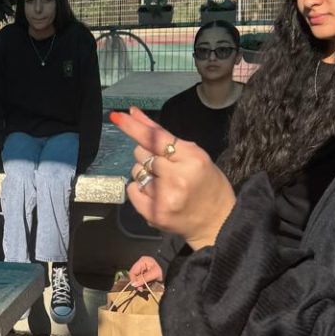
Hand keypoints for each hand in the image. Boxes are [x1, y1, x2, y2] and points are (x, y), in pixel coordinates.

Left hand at [110, 108, 235, 249]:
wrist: (218, 222)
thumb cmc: (208, 184)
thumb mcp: (195, 156)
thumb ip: (166, 137)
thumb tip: (134, 113)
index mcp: (192, 158)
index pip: (155, 138)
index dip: (134, 127)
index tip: (117, 117)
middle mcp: (176, 177)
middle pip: (142, 153)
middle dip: (149, 156)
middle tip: (167, 168)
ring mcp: (163, 197)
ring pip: (136, 171)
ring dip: (145, 173)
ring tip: (166, 184)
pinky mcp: (153, 213)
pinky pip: (132, 189)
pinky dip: (140, 189)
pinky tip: (157, 195)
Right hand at [128, 255, 163, 287]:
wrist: (171, 272)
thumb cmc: (163, 270)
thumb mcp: (153, 274)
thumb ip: (143, 279)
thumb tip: (133, 284)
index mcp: (142, 261)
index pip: (132, 271)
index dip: (133, 280)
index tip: (136, 286)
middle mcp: (141, 265)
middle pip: (134, 276)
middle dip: (137, 283)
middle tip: (140, 289)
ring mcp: (143, 269)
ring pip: (137, 279)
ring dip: (140, 284)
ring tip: (143, 288)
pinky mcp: (146, 274)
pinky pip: (141, 280)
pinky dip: (143, 284)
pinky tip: (146, 286)